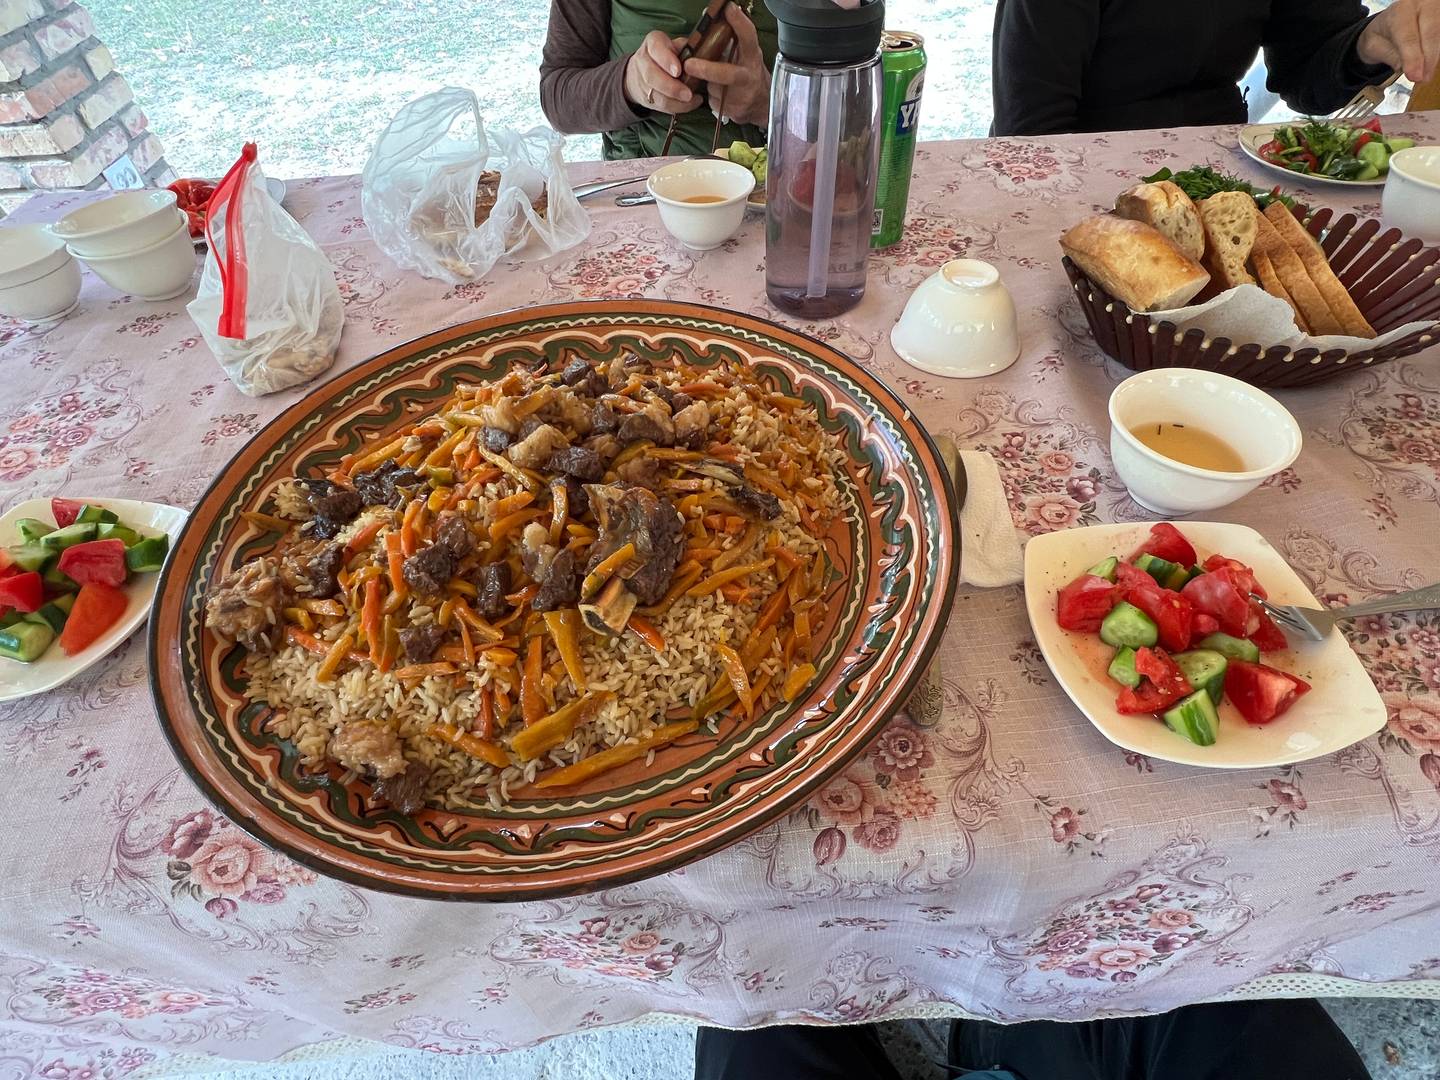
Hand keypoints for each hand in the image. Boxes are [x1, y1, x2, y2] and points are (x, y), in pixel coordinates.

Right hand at [624, 31, 701, 114]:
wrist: (645, 69)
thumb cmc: (668, 54)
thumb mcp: (677, 45)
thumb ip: (687, 48)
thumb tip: (701, 54)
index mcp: (653, 42)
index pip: (656, 48)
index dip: (667, 61)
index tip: (678, 71)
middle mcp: (643, 59)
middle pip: (652, 75)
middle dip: (671, 87)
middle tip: (688, 94)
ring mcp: (640, 79)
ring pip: (655, 94)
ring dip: (674, 101)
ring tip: (691, 100)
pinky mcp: (644, 97)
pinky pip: (659, 105)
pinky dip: (676, 107)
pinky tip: (690, 104)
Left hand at [682, 5, 770, 127]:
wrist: (761, 104)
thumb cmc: (747, 72)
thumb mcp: (745, 54)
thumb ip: (731, 39)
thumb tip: (709, 14)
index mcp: (752, 56)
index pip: (748, 36)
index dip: (739, 22)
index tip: (728, 8)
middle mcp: (748, 76)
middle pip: (727, 73)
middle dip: (707, 70)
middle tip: (689, 64)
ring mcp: (741, 96)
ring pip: (713, 88)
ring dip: (707, 83)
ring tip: (714, 81)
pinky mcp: (733, 111)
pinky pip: (712, 101)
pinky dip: (710, 96)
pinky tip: (719, 94)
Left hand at [1357, 0, 1439, 83]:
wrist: (1388, 22)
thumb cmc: (1381, 33)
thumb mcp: (1373, 45)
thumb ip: (1388, 55)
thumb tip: (1403, 66)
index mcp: (1400, 11)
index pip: (1408, 36)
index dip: (1413, 58)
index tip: (1415, 76)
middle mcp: (1421, 5)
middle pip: (1431, 32)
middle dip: (1429, 58)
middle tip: (1423, 78)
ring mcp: (1436, 9)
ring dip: (1435, 56)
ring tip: (1426, 73)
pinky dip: (1437, 51)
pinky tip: (1430, 64)